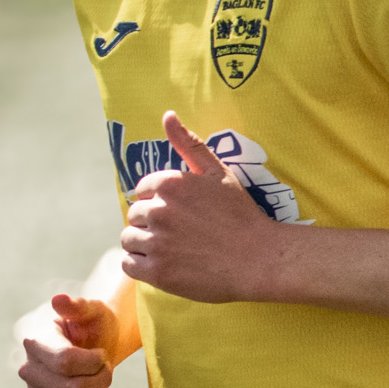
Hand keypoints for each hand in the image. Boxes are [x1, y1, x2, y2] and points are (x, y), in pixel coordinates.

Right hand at [17, 291, 120, 387]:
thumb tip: (58, 300)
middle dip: (101, 380)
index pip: (65, 363)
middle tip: (105, 368)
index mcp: (35, 340)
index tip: (101, 353)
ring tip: (97, 384)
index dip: (94, 362)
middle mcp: (28, 369)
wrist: (94, 344)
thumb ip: (78, 305)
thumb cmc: (94, 324)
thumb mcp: (93, 309)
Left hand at [121, 112, 284, 302]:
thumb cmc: (240, 215)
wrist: (259, 258)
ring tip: (171, 250)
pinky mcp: (158, 272)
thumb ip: (189, 144)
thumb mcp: (218, 172)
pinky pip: (129, 265)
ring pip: (129, 239)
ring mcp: (156, 242)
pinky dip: (141, 265)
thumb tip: (167, 115)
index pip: (142, 191)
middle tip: (179, 235)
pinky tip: (163, 265)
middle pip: (134, 216)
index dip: (159, 203)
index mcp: (169, 184)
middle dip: (151, 224)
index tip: (179, 215)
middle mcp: (158, 211)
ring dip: (144, 245)